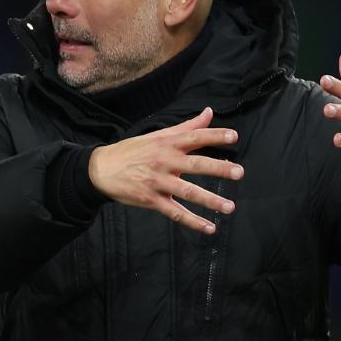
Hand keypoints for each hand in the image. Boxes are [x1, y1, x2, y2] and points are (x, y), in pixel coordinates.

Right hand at [87, 107, 242, 232]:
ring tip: (230, 207)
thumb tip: (209, 112)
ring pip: (187, 192)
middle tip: (238, 172)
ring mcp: (157, 182)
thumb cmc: (133, 151)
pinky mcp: (151, 200)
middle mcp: (163, 161)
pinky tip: (210, 228)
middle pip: (194, 164)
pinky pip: (175, 212)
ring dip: (210, 200)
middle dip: (217, 168)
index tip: (233, 137)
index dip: (214, 136)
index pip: (194, 137)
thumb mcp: (157, 135)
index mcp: (166, 143)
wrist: (101, 169)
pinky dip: (193, 222)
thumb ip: (186, 127)